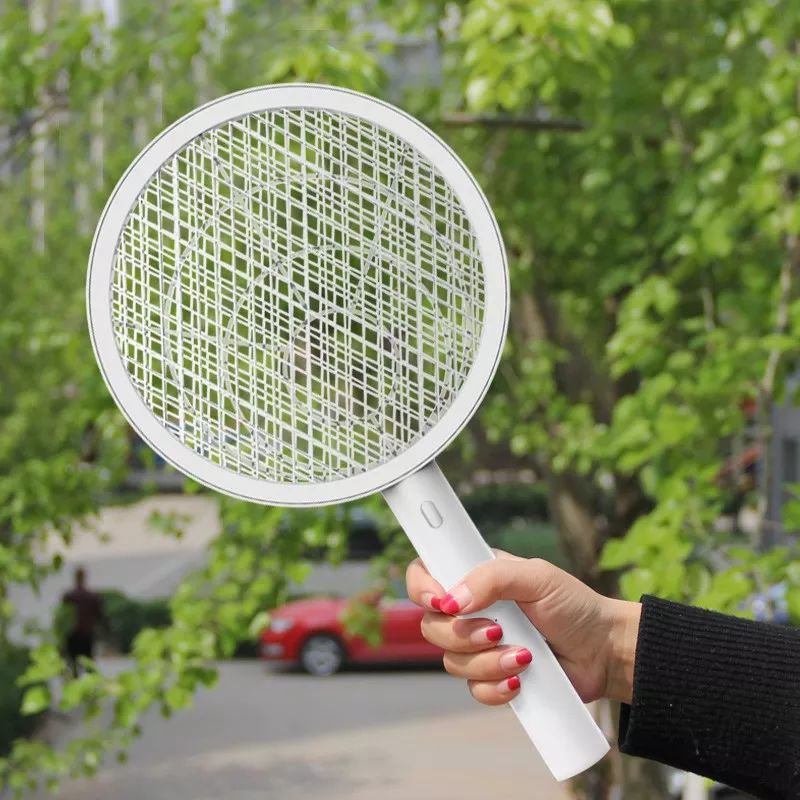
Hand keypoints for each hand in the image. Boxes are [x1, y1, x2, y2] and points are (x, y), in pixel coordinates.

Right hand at [406, 552, 640, 705]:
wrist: (604, 652)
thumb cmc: (574, 605)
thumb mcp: (537, 577)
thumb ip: (492, 577)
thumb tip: (452, 600)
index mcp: (475, 577)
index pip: (425, 575)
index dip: (422, 589)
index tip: (440, 601)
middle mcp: (471, 611)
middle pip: (431, 625)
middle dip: (461, 634)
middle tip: (497, 631)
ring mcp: (480, 647)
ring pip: (451, 661)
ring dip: (487, 662)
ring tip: (523, 656)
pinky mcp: (493, 677)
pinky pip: (473, 689)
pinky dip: (495, 687)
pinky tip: (520, 680)